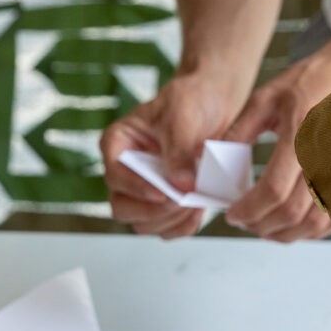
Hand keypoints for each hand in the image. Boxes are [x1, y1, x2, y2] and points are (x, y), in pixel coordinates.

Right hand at [100, 72, 239, 239]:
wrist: (216, 103)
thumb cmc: (192, 101)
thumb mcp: (182, 117)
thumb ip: (179, 152)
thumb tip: (180, 186)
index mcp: (118, 144)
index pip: (114, 175)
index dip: (136, 188)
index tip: (163, 192)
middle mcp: (127, 171)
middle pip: (123, 208)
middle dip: (153, 211)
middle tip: (182, 201)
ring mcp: (145, 190)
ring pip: (144, 224)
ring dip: (170, 220)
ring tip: (195, 203)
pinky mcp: (166, 203)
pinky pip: (166, 229)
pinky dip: (182, 226)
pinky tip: (197, 211)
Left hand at [220, 24, 330, 242]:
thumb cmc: (306, 82)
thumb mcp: (264, 98)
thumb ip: (240, 131)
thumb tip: (216, 164)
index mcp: (300, 135)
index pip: (273, 190)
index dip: (249, 210)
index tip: (232, 214)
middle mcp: (325, 157)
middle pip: (291, 213)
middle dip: (260, 225)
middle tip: (243, 222)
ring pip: (311, 223)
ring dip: (282, 233)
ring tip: (261, 226)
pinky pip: (329, 220)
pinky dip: (305, 229)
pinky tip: (287, 222)